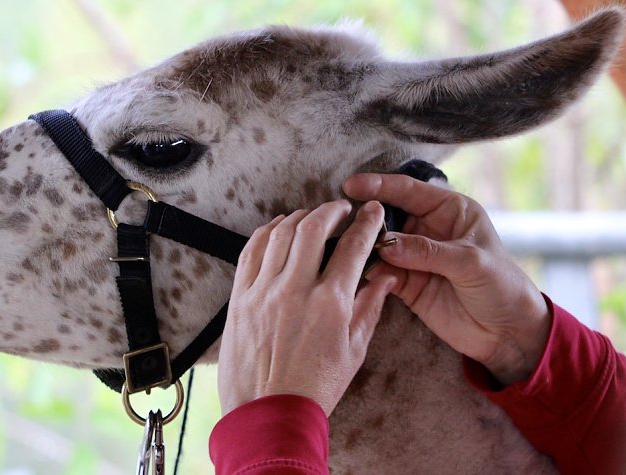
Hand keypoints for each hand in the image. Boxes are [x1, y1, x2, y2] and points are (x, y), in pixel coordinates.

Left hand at [217, 200, 393, 416]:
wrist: (269, 415)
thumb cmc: (314, 387)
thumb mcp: (354, 350)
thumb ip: (371, 307)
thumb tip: (385, 276)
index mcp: (330, 305)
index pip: (353, 247)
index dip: (366, 223)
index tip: (372, 213)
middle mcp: (295, 291)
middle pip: (313, 227)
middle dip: (331, 210)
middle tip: (341, 209)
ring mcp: (263, 292)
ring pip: (280, 233)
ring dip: (299, 217)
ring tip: (311, 216)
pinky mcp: (240, 298)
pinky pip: (251, 250)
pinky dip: (266, 232)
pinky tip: (277, 228)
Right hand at [343, 174, 550, 385]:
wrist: (508, 333)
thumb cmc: (501, 285)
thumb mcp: (469, 262)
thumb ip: (427, 251)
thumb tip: (385, 244)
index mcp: (449, 210)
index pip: (409, 191)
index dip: (380, 186)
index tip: (352, 186)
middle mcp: (429, 229)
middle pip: (389, 215)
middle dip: (367, 217)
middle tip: (345, 221)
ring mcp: (415, 257)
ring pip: (380, 245)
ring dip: (365, 247)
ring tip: (347, 249)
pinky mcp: (407, 283)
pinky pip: (382, 273)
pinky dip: (370, 272)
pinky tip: (362, 273)